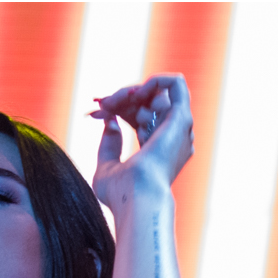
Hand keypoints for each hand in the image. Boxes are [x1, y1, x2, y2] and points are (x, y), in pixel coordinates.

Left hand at [90, 75, 194, 211]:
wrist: (138, 197)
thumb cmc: (121, 193)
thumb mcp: (107, 168)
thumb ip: (109, 145)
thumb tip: (110, 121)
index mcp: (156, 151)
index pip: (138, 118)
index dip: (117, 109)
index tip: (96, 112)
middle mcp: (170, 139)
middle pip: (147, 103)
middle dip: (121, 99)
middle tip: (101, 104)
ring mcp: (177, 130)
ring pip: (156, 94)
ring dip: (131, 93)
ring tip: (112, 104)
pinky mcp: (181, 119)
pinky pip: (176, 84)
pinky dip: (155, 81)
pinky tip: (135, 92)